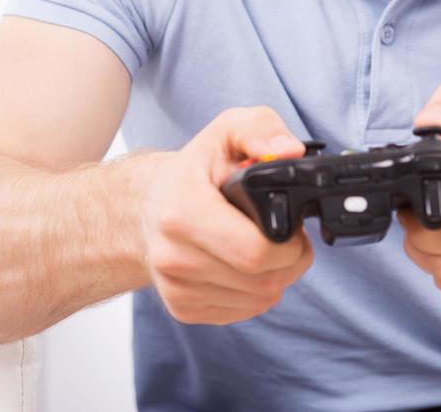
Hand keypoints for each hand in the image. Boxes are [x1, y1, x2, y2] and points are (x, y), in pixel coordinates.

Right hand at [141, 106, 314, 324]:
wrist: (150, 206)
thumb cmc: (196, 170)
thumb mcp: (226, 131)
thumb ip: (261, 129)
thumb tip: (290, 150)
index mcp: (181, 211)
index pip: (255, 252)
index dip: (290, 243)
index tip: (291, 225)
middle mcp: (172, 256)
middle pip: (263, 281)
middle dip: (291, 260)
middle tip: (287, 235)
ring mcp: (176, 288)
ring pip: (259, 300)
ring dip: (277, 276)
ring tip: (265, 245)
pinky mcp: (182, 309)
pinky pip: (244, 311)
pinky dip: (257, 291)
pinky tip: (247, 264)